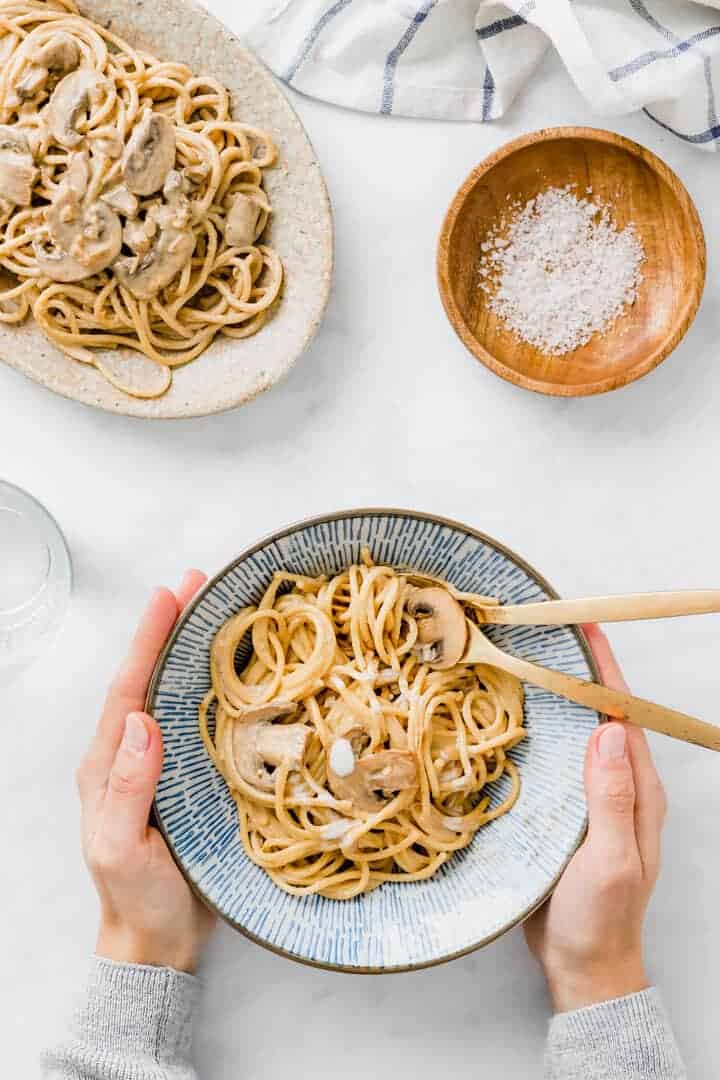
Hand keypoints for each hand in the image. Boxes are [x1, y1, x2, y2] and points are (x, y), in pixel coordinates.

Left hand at [76, 571, 215, 973]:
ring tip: (218, 609)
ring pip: (177, 694)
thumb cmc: (137, 898)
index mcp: (108, 764)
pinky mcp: (192, 777)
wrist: (160, 940)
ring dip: (194, 649)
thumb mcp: (120, 849)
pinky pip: (203, 722)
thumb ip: (125, 789)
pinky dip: (217, 687)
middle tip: (198, 583)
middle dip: (171, 628)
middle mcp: (133, 754)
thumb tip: (142, 721)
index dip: (148, 640)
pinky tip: (238, 671)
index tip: (170, 595)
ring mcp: (163, 764)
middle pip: (151, 678)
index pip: (128, 689)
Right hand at [524, 624, 666, 1012]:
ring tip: (521, 660)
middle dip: (577, 670)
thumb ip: (612, 800)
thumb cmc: (601, 918)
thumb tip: (606, 731)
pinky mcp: (561, 811)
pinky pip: (551, 760)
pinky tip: (508, 719)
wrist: (582, 966)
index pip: (623, 715)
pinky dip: (534, 731)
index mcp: (638, 791)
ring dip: (552, 697)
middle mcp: (615, 787)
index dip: (605, 670)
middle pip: (598, 715)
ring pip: (572, 734)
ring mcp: (588, 798)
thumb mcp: (611, 861)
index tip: (584, 629)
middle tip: (543, 632)